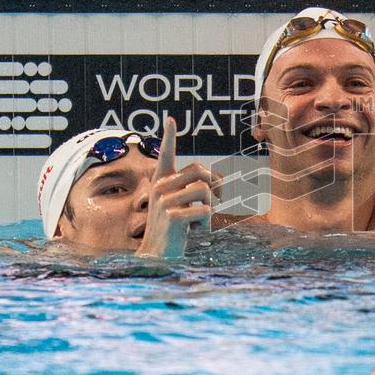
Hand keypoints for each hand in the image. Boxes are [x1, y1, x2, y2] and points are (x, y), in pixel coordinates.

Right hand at [136, 117, 211, 257]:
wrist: (158, 254)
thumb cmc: (174, 229)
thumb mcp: (180, 206)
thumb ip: (190, 190)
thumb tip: (213, 181)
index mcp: (161, 182)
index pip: (166, 155)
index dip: (168, 137)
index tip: (170, 120)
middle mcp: (160, 187)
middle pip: (199, 170)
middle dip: (214, 183)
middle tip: (216, 199)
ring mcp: (164, 201)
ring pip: (204, 191)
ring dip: (210, 208)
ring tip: (199, 221)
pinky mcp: (171, 215)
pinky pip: (204, 210)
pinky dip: (206, 222)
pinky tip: (194, 232)